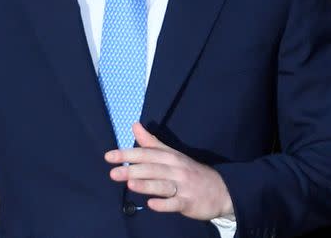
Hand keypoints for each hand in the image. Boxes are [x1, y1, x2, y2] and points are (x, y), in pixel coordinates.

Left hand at [105, 123, 233, 220]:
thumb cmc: (189, 170)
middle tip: (113, 173)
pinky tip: (152, 204)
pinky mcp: (189, 203)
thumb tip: (134, 125)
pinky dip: (164, 204)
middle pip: (152, 169)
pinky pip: (176, 203)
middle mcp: (175, 169)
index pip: (146, 154)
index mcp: (169, 156)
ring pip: (162, 185)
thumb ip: (151, 142)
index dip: (127, 154)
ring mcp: (183, 187)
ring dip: (146, 185)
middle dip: (132, 170)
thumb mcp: (171, 153)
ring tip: (130, 184)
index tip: (109, 156)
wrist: (222, 190)